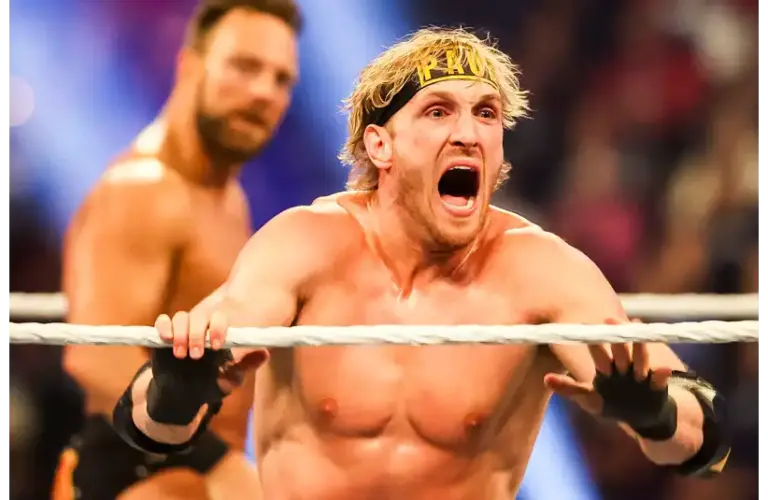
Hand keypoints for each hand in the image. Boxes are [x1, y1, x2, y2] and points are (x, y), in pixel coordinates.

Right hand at [154, 310, 268, 394]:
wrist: (184, 393)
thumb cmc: (212, 383)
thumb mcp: (231, 377)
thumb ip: (246, 365)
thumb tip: (264, 353)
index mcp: (219, 333)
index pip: (221, 319)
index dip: (219, 329)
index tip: (218, 346)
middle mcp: (203, 327)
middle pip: (200, 316)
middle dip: (198, 334)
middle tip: (197, 354)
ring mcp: (184, 329)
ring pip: (182, 317)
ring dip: (180, 333)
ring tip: (181, 353)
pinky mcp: (166, 334)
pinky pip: (163, 321)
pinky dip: (163, 325)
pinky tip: (166, 338)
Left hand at [544, 318, 672, 417]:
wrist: (640, 418)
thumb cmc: (610, 404)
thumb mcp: (589, 399)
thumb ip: (568, 389)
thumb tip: (546, 379)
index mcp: (607, 366)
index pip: (599, 350)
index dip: (593, 339)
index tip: (584, 324)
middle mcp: (624, 366)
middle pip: (620, 350)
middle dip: (616, 337)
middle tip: (609, 318)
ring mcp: (641, 375)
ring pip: (640, 359)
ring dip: (639, 347)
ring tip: (638, 331)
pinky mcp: (657, 387)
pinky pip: (660, 380)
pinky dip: (661, 375)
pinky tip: (664, 370)